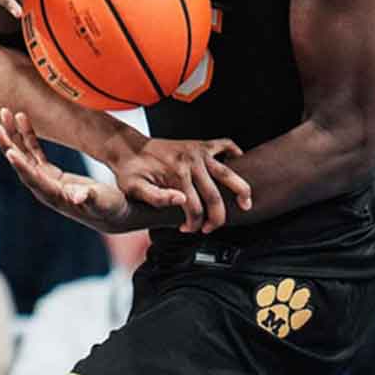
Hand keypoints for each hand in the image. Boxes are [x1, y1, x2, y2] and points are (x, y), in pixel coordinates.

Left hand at [0, 108, 134, 232]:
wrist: (113, 213)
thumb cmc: (110, 209)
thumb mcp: (103, 204)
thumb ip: (91, 199)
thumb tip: (79, 196)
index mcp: (53, 196)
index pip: (33, 179)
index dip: (21, 166)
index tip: (9, 151)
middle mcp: (44, 188)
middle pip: (20, 164)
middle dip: (8, 144)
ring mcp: (45, 180)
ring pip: (23, 154)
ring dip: (14, 134)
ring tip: (5, 113)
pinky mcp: (51, 173)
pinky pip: (34, 151)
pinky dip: (28, 135)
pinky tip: (21, 118)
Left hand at [107, 136, 248, 233]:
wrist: (128, 149)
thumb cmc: (130, 171)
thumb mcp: (134, 188)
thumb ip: (156, 197)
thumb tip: (182, 201)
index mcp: (176, 175)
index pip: (194, 208)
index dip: (194, 224)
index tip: (188, 230)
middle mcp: (191, 163)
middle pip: (214, 196)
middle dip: (216, 217)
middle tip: (211, 228)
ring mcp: (199, 152)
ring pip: (228, 173)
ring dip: (241, 190)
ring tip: (246, 205)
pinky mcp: (201, 144)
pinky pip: (225, 145)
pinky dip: (236, 154)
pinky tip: (240, 165)